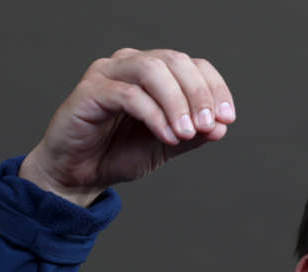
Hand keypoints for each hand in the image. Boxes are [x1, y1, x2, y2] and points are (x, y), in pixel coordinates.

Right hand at [18, 48, 235, 206]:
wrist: (79, 174)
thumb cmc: (119, 154)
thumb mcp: (167, 146)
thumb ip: (193, 136)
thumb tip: (221, 126)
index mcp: (154, 73)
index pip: (192, 65)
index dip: (214, 88)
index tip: (227, 118)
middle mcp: (131, 64)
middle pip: (175, 61)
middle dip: (198, 94)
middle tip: (208, 126)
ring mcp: (108, 73)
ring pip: (152, 70)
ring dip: (177, 102)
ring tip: (187, 133)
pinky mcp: (90, 91)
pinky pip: (128, 95)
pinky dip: (153, 115)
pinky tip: (167, 136)